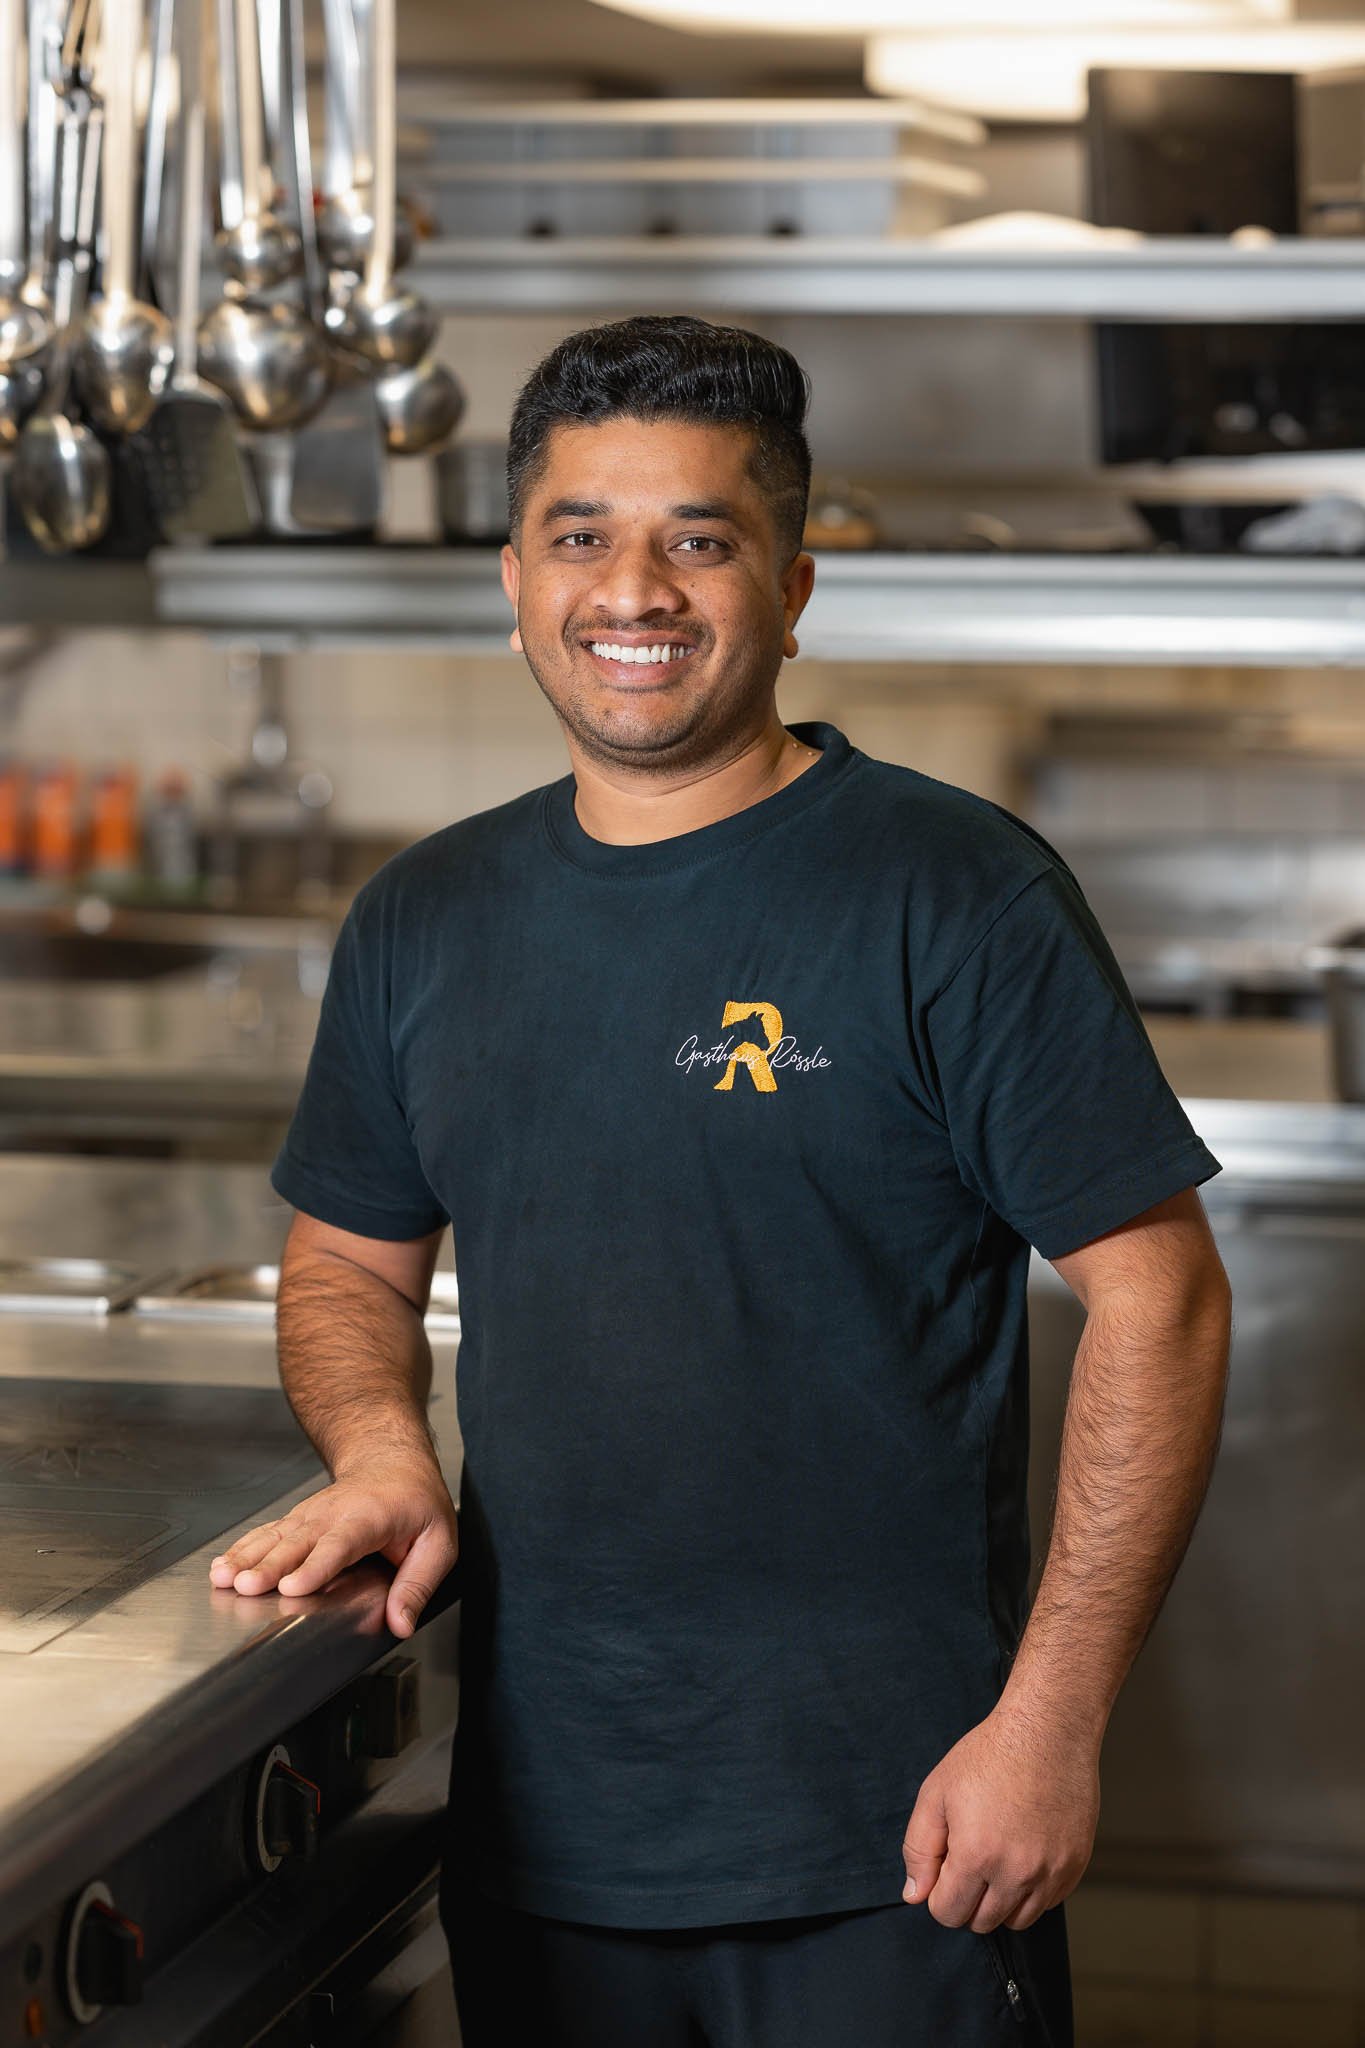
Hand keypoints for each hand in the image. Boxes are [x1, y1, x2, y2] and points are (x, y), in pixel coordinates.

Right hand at [208, 1455, 458, 1640]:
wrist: (390, 1459)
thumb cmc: (417, 1501)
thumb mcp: (439, 1541)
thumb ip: (419, 1583)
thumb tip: (401, 1623)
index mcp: (370, 1517)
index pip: (340, 1544)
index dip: (316, 1566)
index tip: (294, 1586)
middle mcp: (334, 1513)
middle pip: (298, 1542)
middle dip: (270, 1566)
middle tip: (245, 1587)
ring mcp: (311, 1515)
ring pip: (275, 1537)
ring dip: (246, 1558)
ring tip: (222, 1578)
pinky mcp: (297, 1520)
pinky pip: (266, 1534)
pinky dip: (241, 1549)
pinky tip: (220, 1567)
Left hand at [900, 1705, 1098, 1932]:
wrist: (1047, 1731)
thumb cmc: (989, 1756)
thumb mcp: (936, 1792)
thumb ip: (919, 1849)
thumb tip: (914, 1895)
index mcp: (976, 1855)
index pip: (948, 1913)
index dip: (939, 1893)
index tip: (946, 1866)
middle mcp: (1016, 1873)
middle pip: (982, 1922)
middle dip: (968, 1898)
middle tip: (971, 1856)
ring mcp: (1051, 1873)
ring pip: (1018, 1920)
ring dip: (1001, 1899)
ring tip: (997, 1855)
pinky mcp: (1075, 1867)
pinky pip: (1048, 1903)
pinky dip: (1032, 1890)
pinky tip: (1024, 1851)